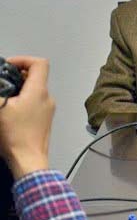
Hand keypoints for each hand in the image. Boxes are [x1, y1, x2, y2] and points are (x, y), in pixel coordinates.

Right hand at [0, 56, 54, 178]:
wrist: (29, 160)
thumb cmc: (15, 133)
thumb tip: (0, 88)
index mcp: (39, 90)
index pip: (39, 63)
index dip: (22, 60)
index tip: (6, 67)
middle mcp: (47, 97)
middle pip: (36, 77)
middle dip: (16, 76)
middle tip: (0, 83)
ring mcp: (48, 110)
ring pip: (34, 92)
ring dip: (18, 90)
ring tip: (2, 99)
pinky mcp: (45, 121)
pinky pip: (34, 104)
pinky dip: (22, 102)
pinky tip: (8, 113)